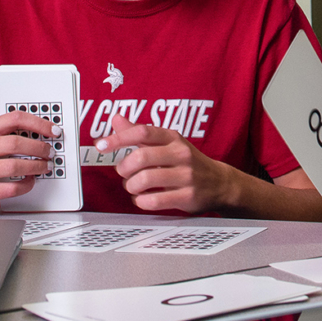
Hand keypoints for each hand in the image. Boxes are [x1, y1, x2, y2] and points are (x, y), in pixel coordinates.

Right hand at [0, 111, 55, 212]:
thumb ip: (8, 135)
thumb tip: (42, 135)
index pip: (14, 119)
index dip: (38, 124)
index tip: (53, 131)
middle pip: (16, 143)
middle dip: (39, 149)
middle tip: (50, 153)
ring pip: (14, 166)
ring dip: (35, 167)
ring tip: (43, 167)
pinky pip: (9, 188)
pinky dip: (25, 185)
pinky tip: (29, 182)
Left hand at [100, 114, 234, 213]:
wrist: (219, 183)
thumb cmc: (187, 162)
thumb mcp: (166, 143)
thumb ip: (139, 133)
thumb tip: (116, 119)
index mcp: (173, 137)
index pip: (142, 131)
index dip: (118, 138)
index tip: (101, 145)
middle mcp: (180, 154)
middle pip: (140, 157)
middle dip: (123, 167)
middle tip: (123, 172)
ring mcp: (185, 175)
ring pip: (144, 180)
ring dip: (131, 186)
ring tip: (133, 187)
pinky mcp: (187, 196)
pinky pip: (154, 200)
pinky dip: (141, 201)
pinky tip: (143, 198)